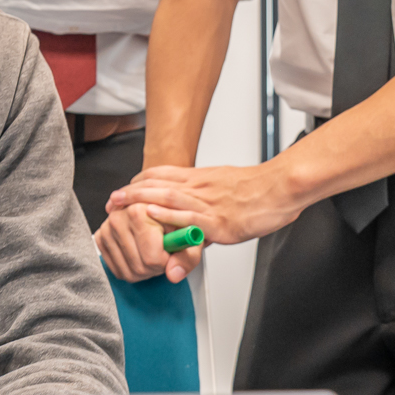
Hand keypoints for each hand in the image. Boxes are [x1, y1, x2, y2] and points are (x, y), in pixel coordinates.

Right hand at [94, 204, 197, 283]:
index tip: (170, 251)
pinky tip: (139, 255)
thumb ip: (186, 257)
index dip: (166, 261)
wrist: (157, 207)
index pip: (152, 258)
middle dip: (156, 267)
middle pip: (140, 267)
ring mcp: (106, 229)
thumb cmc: (174, 220)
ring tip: (152, 252)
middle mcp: (118, 218)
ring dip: (144, 269)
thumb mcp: (189, 236)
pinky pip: (117, 270)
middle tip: (162, 252)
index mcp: (139, 211)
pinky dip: (131, 269)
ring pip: (128, 272)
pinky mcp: (100, 238)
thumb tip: (173, 274)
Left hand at [109, 162, 305, 248]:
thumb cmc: (259, 190)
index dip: (140, 181)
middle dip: (131, 192)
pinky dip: (168, 215)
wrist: (283, 187)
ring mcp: (208, 203)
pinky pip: (189, 216)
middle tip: (111, 200)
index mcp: (201, 179)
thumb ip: (207, 201)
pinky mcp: (219, 221)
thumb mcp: (226, 189)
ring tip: (119, 205)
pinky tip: (151, 215)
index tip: (124, 188)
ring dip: (139, 200)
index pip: (163, 173)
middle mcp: (200, 187)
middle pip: (157, 183)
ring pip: (167, 196)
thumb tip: (193, 217)